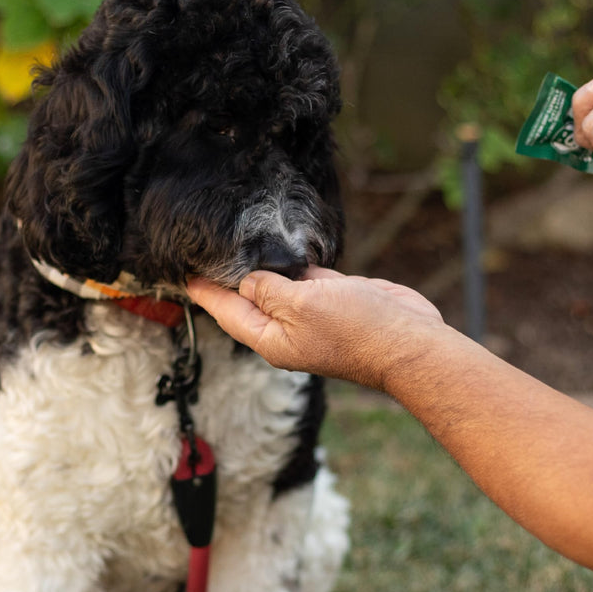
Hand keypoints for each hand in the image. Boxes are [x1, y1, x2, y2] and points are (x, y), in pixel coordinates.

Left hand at [186, 266, 442, 391]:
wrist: (408, 342)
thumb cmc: (356, 330)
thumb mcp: (301, 304)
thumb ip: (269, 290)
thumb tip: (250, 279)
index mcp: (271, 337)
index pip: (227, 312)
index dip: (205, 292)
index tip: (184, 275)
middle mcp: (287, 328)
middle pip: (249, 300)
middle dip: (227, 280)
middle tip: (202, 255)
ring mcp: (312, 314)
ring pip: (277, 287)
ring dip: (260, 269)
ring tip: (232, 249)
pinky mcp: (335, 300)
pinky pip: (306, 280)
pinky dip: (293, 265)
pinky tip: (280, 250)